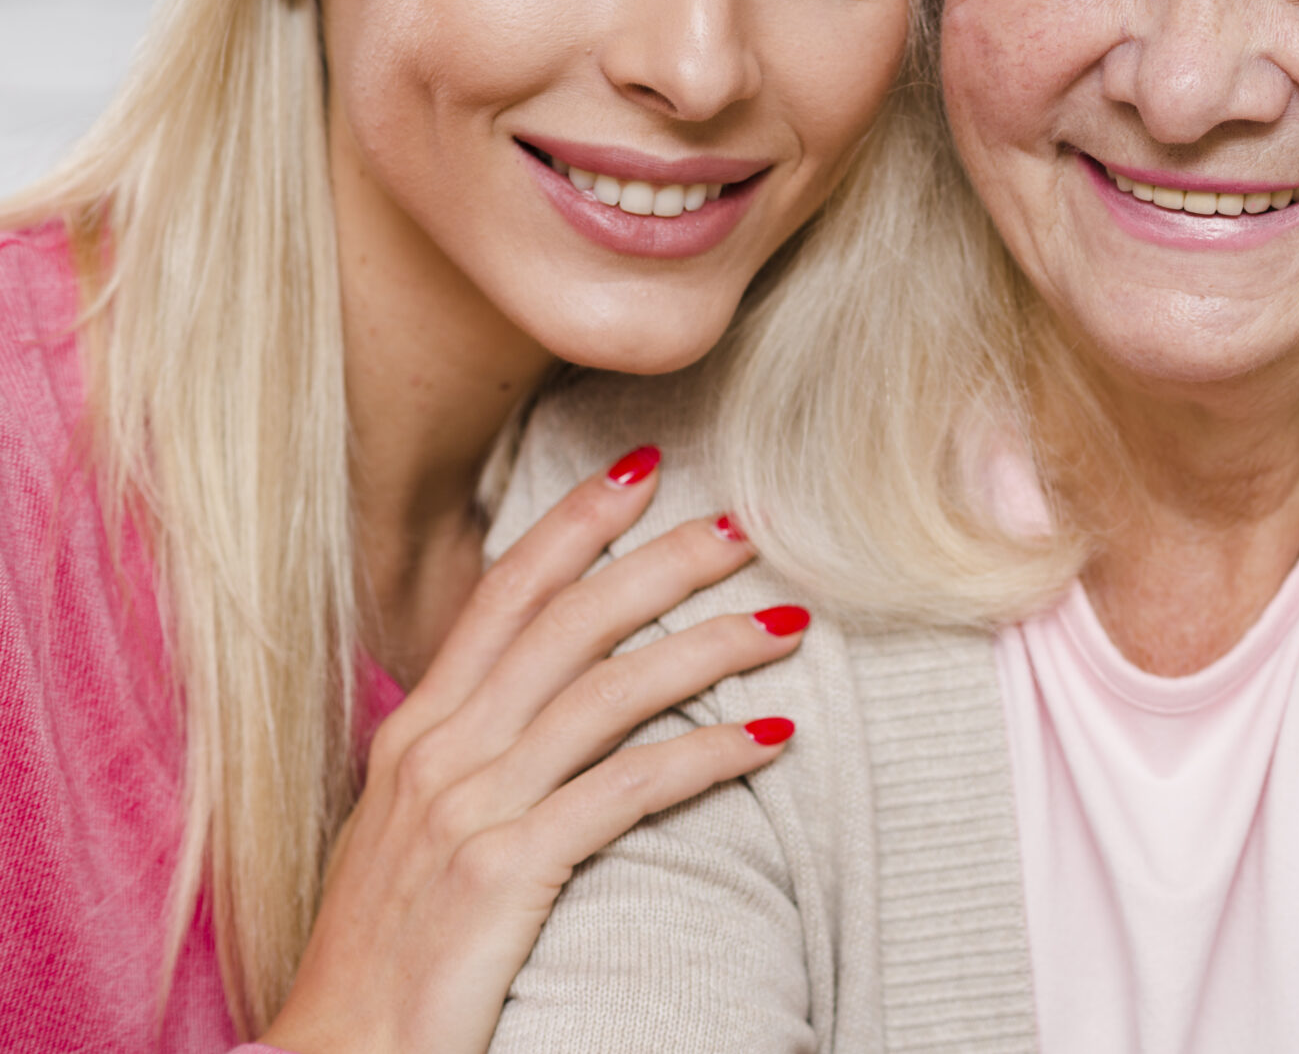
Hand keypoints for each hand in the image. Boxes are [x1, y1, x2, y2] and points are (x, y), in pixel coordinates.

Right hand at [260, 446, 807, 1053]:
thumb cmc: (390, 949)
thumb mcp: (413, 825)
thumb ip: (469, 750)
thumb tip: (540, 693)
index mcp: (416, 729)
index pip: (503, 595)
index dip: (574, 525)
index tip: (641, 470)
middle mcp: (440, 752)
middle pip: (570, 622)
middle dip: (665, 561)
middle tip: (745, 524)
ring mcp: (470, 809)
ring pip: (612, 691)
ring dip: (711, 647)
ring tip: (787, 621)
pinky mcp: (506, 873)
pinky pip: (629, 789)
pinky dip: (709, 755)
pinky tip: (771, 737)